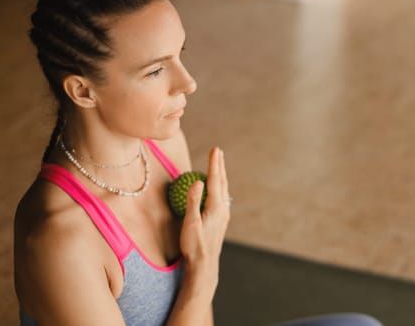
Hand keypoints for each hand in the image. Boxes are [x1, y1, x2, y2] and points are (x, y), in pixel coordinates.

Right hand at [179, 147, 229, 282]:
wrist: (205, 265)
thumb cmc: (194, 245)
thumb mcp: (190, 223)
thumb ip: (193, 202)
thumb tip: (197, 182)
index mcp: (216, 207)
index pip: (215, 180)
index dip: (214, 164)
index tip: (215, 150)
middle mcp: (223, 209)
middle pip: (222, 182)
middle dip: (219, 165)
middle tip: (217, 151)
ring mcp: (224, 215)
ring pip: (223, 190)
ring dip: (220, 175)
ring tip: (218, 165)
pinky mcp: (221, 220)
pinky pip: (222, 197)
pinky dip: (219, 186)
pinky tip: (217, 188)